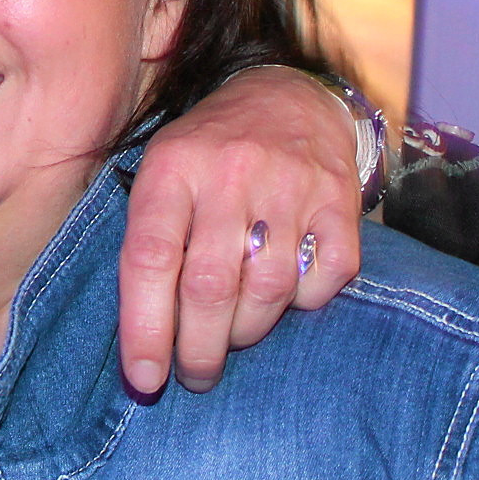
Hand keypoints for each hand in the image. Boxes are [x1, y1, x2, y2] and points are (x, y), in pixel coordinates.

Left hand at [119, 67, 362, 394]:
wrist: (288, 97)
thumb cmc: (208, 156)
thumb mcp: (160, 174)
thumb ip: (146, 244)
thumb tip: (139, 344)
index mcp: (171, 169)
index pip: (149, 261)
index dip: (144, 331)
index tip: (144, 382)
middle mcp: (229, 174)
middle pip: (209, 287)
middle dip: (199, 351)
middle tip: (195, 376)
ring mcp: (290, 185)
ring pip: (267, 291)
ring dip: (247, 332)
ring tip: (234, 336)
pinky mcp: (340, 200)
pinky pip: (323, 279)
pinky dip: (303, 303)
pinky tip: (285, 295)